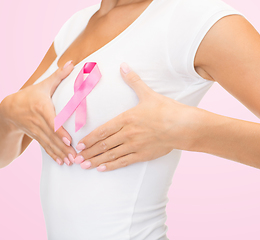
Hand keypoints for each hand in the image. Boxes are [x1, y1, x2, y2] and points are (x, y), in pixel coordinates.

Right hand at [0, 60, 76, 165]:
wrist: (8, 110)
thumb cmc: (30, 95)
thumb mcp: (42, 85)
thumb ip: (58, 75)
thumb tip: (72, 62)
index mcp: (40, 107)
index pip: (51, 121)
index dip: (59, 131)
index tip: (69, 140)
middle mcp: (37, 120)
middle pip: (52, 135)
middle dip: (63, 147)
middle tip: (75, 156)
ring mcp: (35, 130)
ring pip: (49, 144)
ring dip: (60, 154)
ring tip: (71, 162)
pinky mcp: (35, 137)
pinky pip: (45, 147)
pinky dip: (53, 155)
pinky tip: (61, 162)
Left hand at [74, 62, 198, 170]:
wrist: (183, 126)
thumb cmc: (167, 110)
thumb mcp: (148, 93)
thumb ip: (133, 81)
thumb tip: (124, 66)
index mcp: (127, 119)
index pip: (103, 130)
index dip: (89, 138)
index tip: (79, 143)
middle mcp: (128, 134)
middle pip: (104, 145)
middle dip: (88, 152)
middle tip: (75, 157)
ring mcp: (135, 146)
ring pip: (111, 155)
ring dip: (96, 161)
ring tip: (83, 165)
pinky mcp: (143, 155)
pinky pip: (123, 162)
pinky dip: (111, 166)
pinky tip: (101, 169)